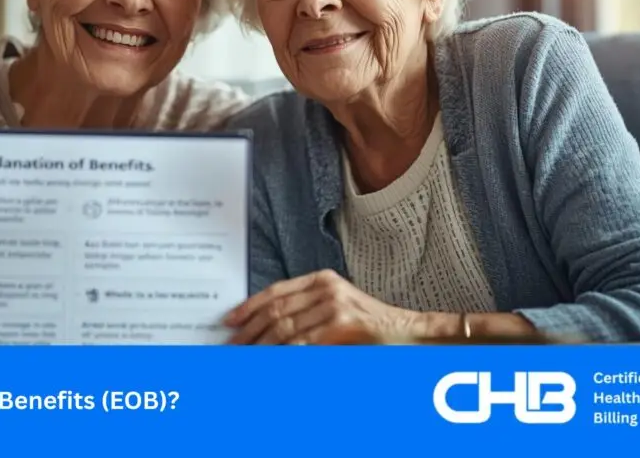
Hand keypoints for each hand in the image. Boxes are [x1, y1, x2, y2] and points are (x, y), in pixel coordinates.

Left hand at [224, 270, 419, 344]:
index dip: (249, 306)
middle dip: (249, 329)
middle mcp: (326, 288)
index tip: (230, 320)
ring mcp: (334, 304)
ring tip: (246, 356)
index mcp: (322, 280)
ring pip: (285, 327)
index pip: (276, 291)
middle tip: (232, 345)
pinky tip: (272, 360)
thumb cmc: (371, 326)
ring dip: (261, 345)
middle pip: (276, 309)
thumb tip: (270, 331)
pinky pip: (303, 342)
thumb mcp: (335, 310)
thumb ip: (306, 314)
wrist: (408, 333)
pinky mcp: (341, 323)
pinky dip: (284, 353)